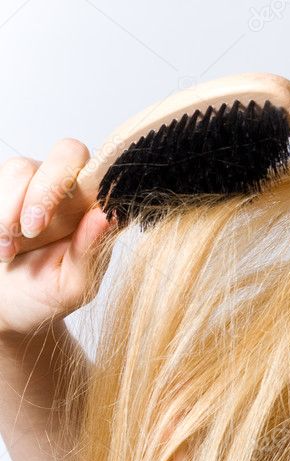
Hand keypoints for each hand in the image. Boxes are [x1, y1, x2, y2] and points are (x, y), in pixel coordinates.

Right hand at [0, 139, 122, 335]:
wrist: (1, 307)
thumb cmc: (45, 295)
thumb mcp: (72, 286)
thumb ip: (90, 252)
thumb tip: (107, 214)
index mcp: (97, 208)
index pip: (108, 170)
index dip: (95, 180)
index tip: (79, 214)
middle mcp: (68, 189)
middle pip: (66, 153)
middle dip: (44, 191)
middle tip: (31, 230)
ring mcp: (30, 183)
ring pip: (20, 168)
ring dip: (8, 211)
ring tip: (4, 252)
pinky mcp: (1, 190)